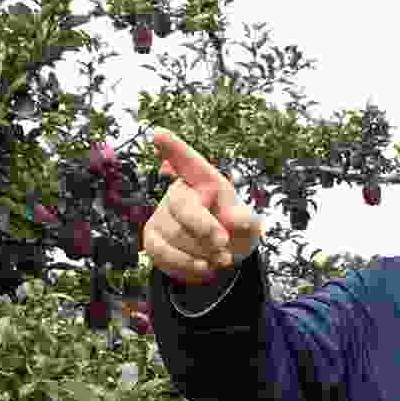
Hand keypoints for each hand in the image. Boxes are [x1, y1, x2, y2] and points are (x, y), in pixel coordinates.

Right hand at [139, 127, 265, 289]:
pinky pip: (164, 253)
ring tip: (220, 258)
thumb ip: (246, 221)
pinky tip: (204, 266)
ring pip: (176, 234)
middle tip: (223, 244)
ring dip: (202, 252)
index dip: (173, 148)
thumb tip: (240, 219)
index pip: (188, 161)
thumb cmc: (233, 231)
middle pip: (184, 206)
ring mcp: (162, 214)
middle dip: (204, 227)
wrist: (217, 256)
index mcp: (204, 181)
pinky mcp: (152, 237)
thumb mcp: (248, 226)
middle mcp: (179, 192)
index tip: (158, 134)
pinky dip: (187, 264)